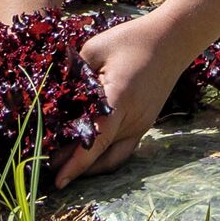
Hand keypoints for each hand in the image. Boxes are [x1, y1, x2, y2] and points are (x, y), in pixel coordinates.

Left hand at [54, 11, 186, 187]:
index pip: (95, 142)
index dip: (75, 165)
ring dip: (91, 165)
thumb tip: (51, 95)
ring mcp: (142, 124)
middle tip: (47, 168)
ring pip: (114, 157)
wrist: (172, 39)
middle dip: (75, 167)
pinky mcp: (145, 123)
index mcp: (119, 100)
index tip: (58, 181)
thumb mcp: (94, 49)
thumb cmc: (132, 40)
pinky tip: (87, 150)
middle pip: (101, 155)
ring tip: (64, 164)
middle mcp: (133, 120)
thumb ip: (72, 75)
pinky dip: (104, 155)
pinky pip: (123, 148)